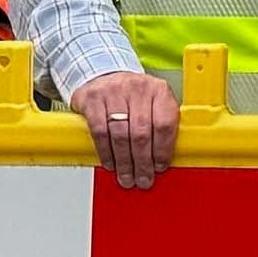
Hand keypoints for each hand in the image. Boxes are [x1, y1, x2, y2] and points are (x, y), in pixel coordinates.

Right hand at [75, 68, 181, 189]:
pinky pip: (100, 131)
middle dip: (142, 163)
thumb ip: (160, 128)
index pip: (165, 124)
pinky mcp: (92, 98)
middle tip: (143, 179)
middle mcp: (138, 87)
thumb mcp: (153, 106)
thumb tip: (162, 163)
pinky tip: (110, 163)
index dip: (163, 150)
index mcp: (159, 90)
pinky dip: (105, 152)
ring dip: (124, 162)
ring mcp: (114, 91)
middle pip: (142, 133)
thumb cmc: (133, 98)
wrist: (105, 77)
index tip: (160, 167)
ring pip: (121, 134)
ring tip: (126, 177)